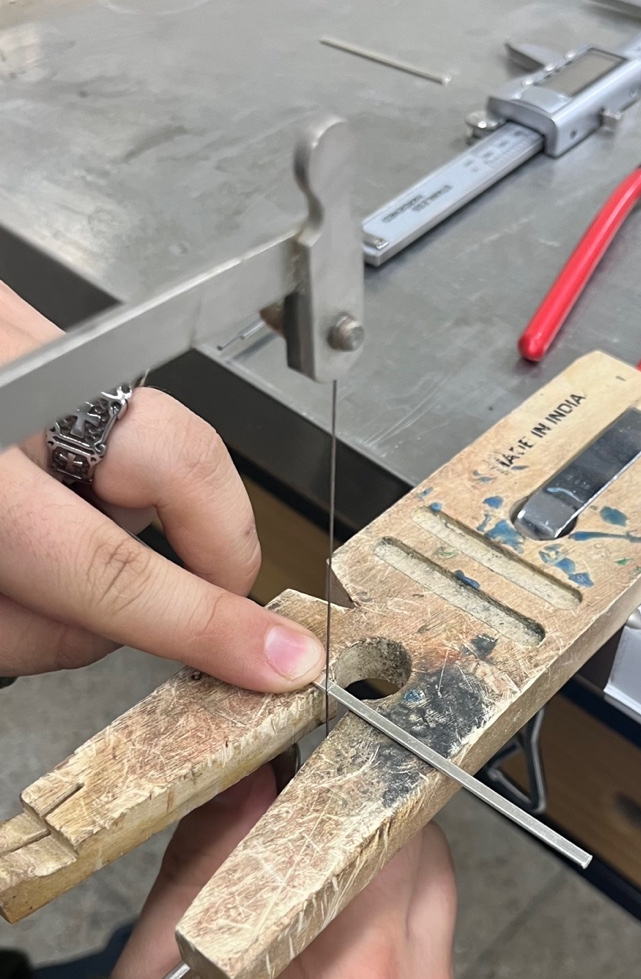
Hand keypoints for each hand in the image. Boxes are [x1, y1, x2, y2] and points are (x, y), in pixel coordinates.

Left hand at [0, 281, 323, 688]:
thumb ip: (36, 630)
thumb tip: (126, 633)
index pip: (116, 567)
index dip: (209, 621)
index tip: (275, 657)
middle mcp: (10, 389)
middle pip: (181, 463)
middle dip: (211, 545)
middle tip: (207, 597)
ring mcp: (22, 338)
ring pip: (154, 434)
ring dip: (136, 508)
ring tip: (50, 538)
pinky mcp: (23, 321)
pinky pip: (112, 406)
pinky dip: (99, 465)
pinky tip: (37, 490)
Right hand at [113, 767, 457, 978]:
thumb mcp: (158, 972)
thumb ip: (210, 859)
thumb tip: (249, 774)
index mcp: (341, 971)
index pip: (388, 827)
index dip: (354, 783)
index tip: (324, 762)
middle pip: (423, 853)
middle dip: (372, 819)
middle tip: (319, 811)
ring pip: (434, 896)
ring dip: (389, 868)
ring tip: (324, 876)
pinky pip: (431, 950)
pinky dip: (394, 924)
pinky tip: (338, 938)